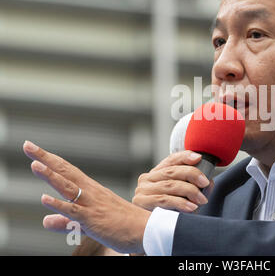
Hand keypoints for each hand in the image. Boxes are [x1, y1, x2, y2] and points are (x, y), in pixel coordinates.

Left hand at [23, 140, 150, 253]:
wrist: (146, 229)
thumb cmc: (123, 225)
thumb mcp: (90, 222)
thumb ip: (64, 221)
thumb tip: (45, 221)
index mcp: (91, 190)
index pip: (67, 171)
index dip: (50, 160)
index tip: (35, 149)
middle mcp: (90, 193)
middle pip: (65, 172)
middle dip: (46, 159)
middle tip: (28, 145)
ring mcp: (91, 205)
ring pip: (68, 188)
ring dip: (51, 176)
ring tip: (35, 164)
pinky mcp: (92, 220)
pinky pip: (73, 212)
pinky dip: (59, 205)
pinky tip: (45, 198)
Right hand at [132, 151, 213, 212]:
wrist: (151, 234)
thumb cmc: (168, 214)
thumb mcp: (182, 198)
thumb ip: (195, 188)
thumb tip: (209, 182)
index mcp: (157, 173)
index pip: (171, 160)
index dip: (185, 156)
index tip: (199, 158)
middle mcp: (147, 179)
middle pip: (172, 171)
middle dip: (192, 174)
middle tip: (205, 183)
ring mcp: (142, 190)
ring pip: (169, 185)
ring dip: (189, 191)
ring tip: (201, 200)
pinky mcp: (141, 202)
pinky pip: (164, 199)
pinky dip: (180, 202)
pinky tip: (191, 207)